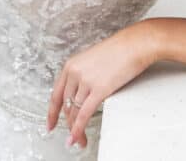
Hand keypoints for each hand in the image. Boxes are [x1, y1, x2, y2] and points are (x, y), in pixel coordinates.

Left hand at [46, 21, 157, 149]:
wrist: (135, 44)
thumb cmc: (120, 50)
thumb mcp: (93, 60)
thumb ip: (84, 75)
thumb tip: (83, 94)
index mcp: (71, 65)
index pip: (56, 94)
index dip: (52, 112)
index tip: (51, 123)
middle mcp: (74, 72)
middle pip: (66, 105)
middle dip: (68, 123)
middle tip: (71, 135)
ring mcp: (85, 81)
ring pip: (75, 111)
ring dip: (75, 129)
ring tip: (80, 140)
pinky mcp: (99, 89)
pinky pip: (84, 114)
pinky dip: (78, 129)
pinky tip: (77, 137)